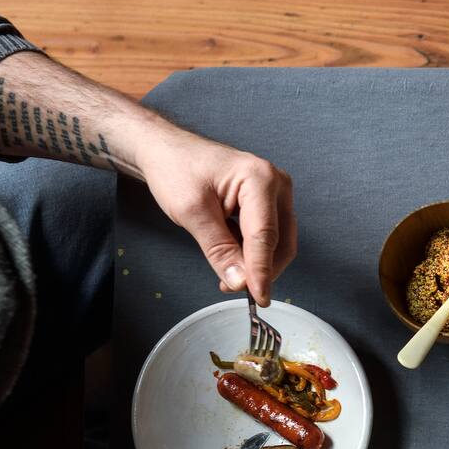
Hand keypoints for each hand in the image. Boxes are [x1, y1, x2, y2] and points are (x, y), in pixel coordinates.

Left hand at [137, 133, 296, 305]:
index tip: (259, 297)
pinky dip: (254, 253)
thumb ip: (218, 249)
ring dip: (258, 264)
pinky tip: (233, 259)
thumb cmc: (176, 169)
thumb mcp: (192, 212)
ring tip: (230, 276)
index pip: (265, 235)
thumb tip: (240, 281)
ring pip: (278, 241)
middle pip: (280, 241)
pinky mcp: (268, 201)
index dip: (261, 271)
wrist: (167, 151)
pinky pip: (269, 235)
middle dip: (262, 269)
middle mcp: (276, 183)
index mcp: (259, 179)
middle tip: (236, 288)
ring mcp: (275, 192)